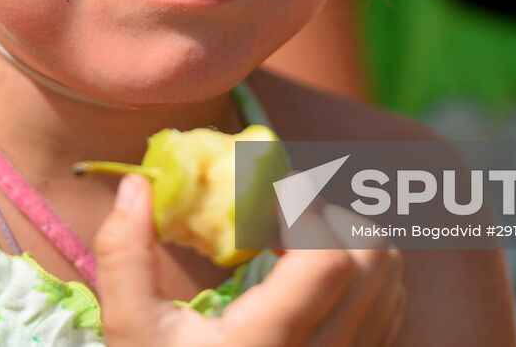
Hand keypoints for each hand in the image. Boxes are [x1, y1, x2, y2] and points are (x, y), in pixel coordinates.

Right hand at [94, 174, 405, 345]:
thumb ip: (125, 256)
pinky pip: (390, 305)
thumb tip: (134, 184)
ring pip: (390, 276)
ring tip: (294, 241)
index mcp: (269, 344)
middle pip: (372, 257)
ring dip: (348, 239)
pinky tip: (311, 277)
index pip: (327, 259)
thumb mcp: (132, 331)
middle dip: (327, 215)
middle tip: (277, 215)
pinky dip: (363, 273)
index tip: (264, 190)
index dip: (303, 208)